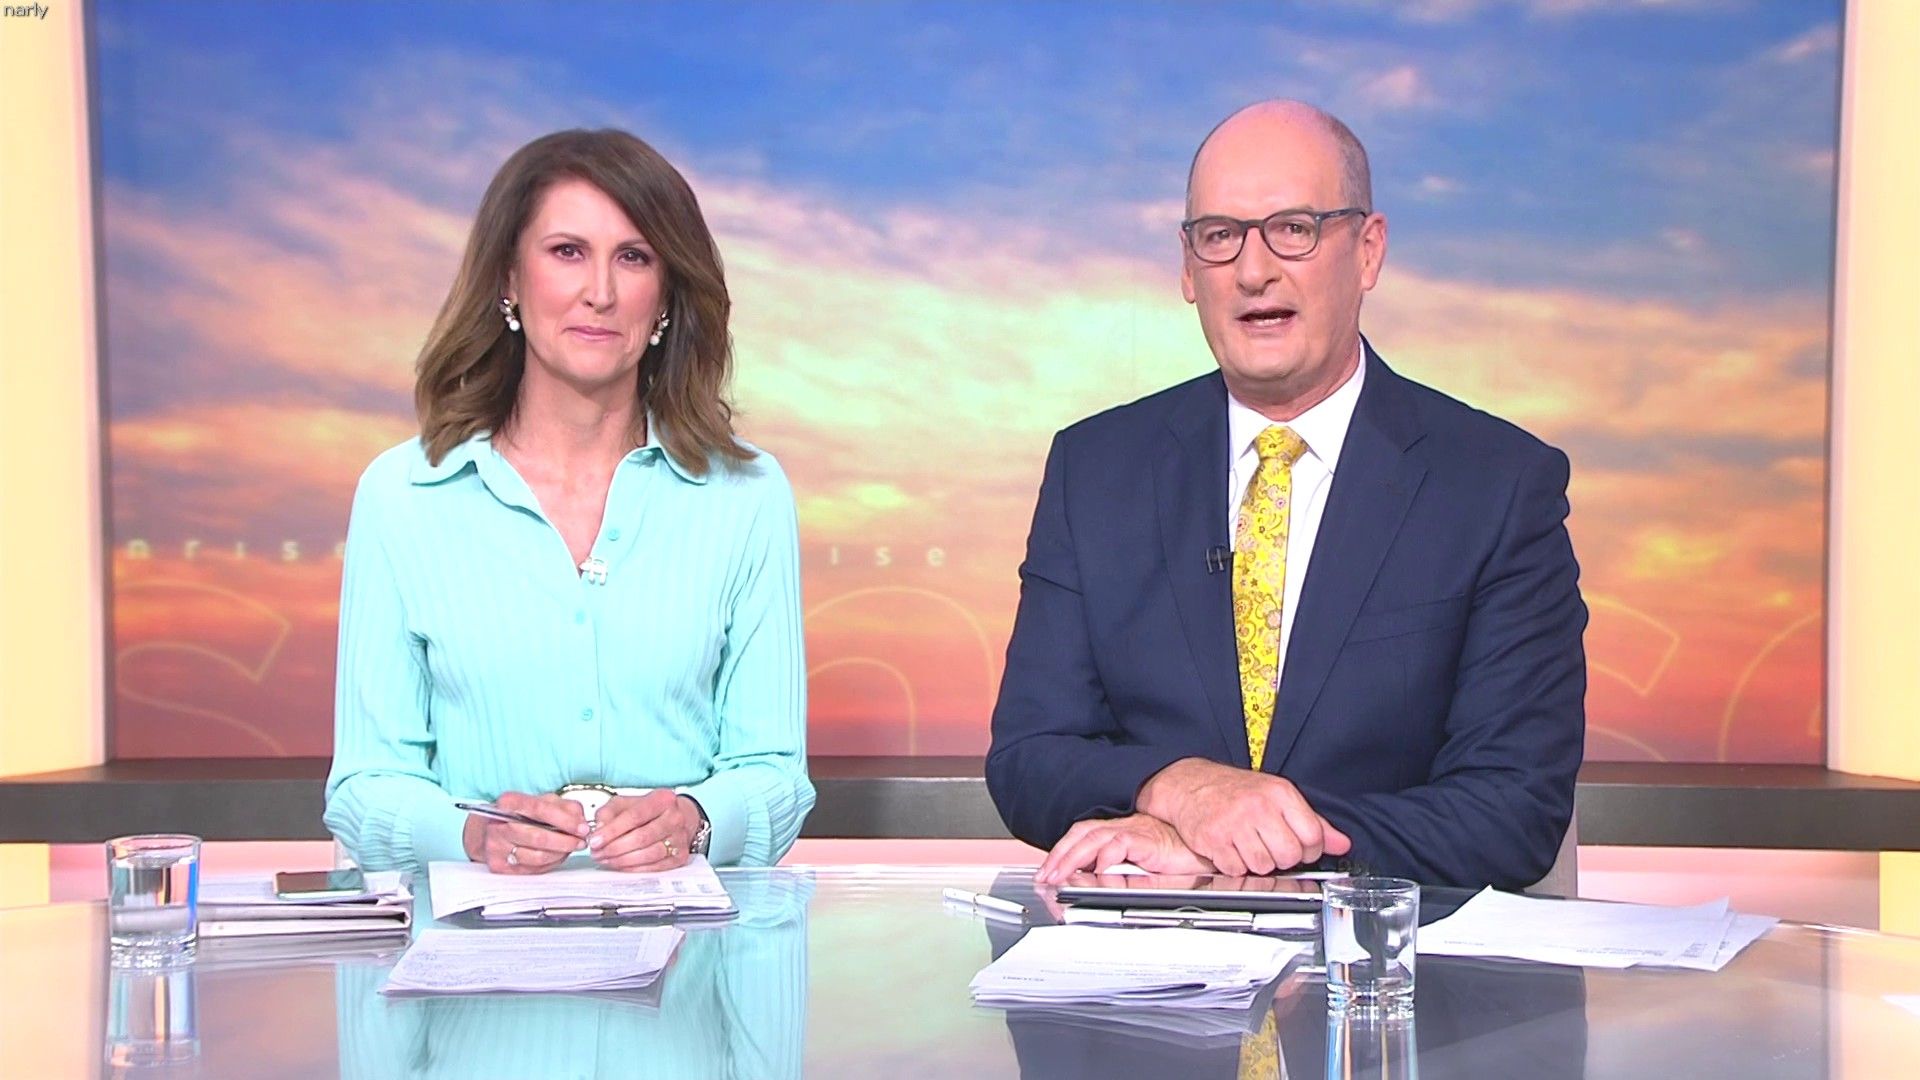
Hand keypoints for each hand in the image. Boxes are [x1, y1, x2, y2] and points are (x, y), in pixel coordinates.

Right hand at [462, 791, 587, 874]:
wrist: (493, 830)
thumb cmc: (522, 815)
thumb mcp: (544, 801)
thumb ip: (566, 807)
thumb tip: (581, 821)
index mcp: (508, 803)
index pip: (539, 810)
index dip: (565, 820)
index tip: (582, 828)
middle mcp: (498, 825)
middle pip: (538, 837)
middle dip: (566, 841)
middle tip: (581, 841)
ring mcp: (496, 847)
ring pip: (537, 857)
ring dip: (560, 854)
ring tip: (570, 847)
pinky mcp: (499, 865)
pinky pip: (533, 869)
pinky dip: (550, 863)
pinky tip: (556, 855)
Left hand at [588, 790, 699, 871]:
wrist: (676, 819)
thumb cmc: (648, 811)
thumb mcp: (625, 803)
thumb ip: (608, 813)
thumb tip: (599, 831)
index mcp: (662, 799)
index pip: (635, 816)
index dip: (612, 830)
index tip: (595, 840)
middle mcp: (675, 818)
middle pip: (642, 837)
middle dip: (614, 848)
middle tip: (597, 853)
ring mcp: (680, 838)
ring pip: (648, 854)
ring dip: (622, 860)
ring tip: (606, 860)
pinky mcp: (680, 856)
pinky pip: (655, 867)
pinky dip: (634, 868)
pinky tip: (621, 865)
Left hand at [1035, 813, 1216, 883]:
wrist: (1206, 847)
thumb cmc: (1180, 858)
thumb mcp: (1142, 869)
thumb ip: (1120, 874)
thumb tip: (1095, 886)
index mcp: (1121, 833)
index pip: (1083, 836)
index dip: (1062, 852)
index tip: (1047, 871)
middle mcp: (1124, 828)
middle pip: (1082, 834)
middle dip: (1059, 855)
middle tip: (1045, 877)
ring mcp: (1135, 831)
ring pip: (1094, 837)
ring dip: (1072, 857)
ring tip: (1059, 876)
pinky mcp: (1148, 839)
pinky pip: (1120, 843)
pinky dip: (1105, 857)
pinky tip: (1096, 870)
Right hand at [1137, 758, 1351, 875]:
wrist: (1190, 784)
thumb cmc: (1236, 791)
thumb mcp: (1278, 797)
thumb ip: (1312, 822)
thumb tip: (1342, 844)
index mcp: (1280, 793)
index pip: (1313, 837)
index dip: (1308, 850)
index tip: (1297, 846)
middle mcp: (1258, 806)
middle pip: (1290, 855)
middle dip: (1282, 859)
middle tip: (1270, 848)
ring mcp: (1234, 823)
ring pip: (1263, 866)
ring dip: (1256, 864)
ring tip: (1248, 847)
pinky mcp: (1213, 839)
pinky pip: (1236, 869)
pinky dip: (1234, 866)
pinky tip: (1230, 849)